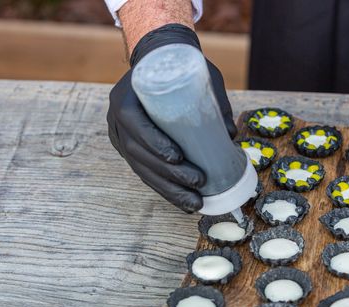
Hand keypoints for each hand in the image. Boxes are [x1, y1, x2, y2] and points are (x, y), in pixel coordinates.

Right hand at [107, 24, 236, 212]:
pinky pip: (145, 174)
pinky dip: (165, 189)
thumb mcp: (198, 74)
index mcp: (126, 97)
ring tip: (193, 204)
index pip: (135, 124)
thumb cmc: (178, 65)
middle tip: (197, 183)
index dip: (154, 144)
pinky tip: (183, 203)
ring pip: (142, 170)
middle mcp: (117, 121)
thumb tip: (231, 135)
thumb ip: (214, 100)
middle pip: (139, 154)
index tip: (177, 157)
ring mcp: (121, 138)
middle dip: (168, 174)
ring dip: (168, 190)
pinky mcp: (130, 151)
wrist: (158, 60)